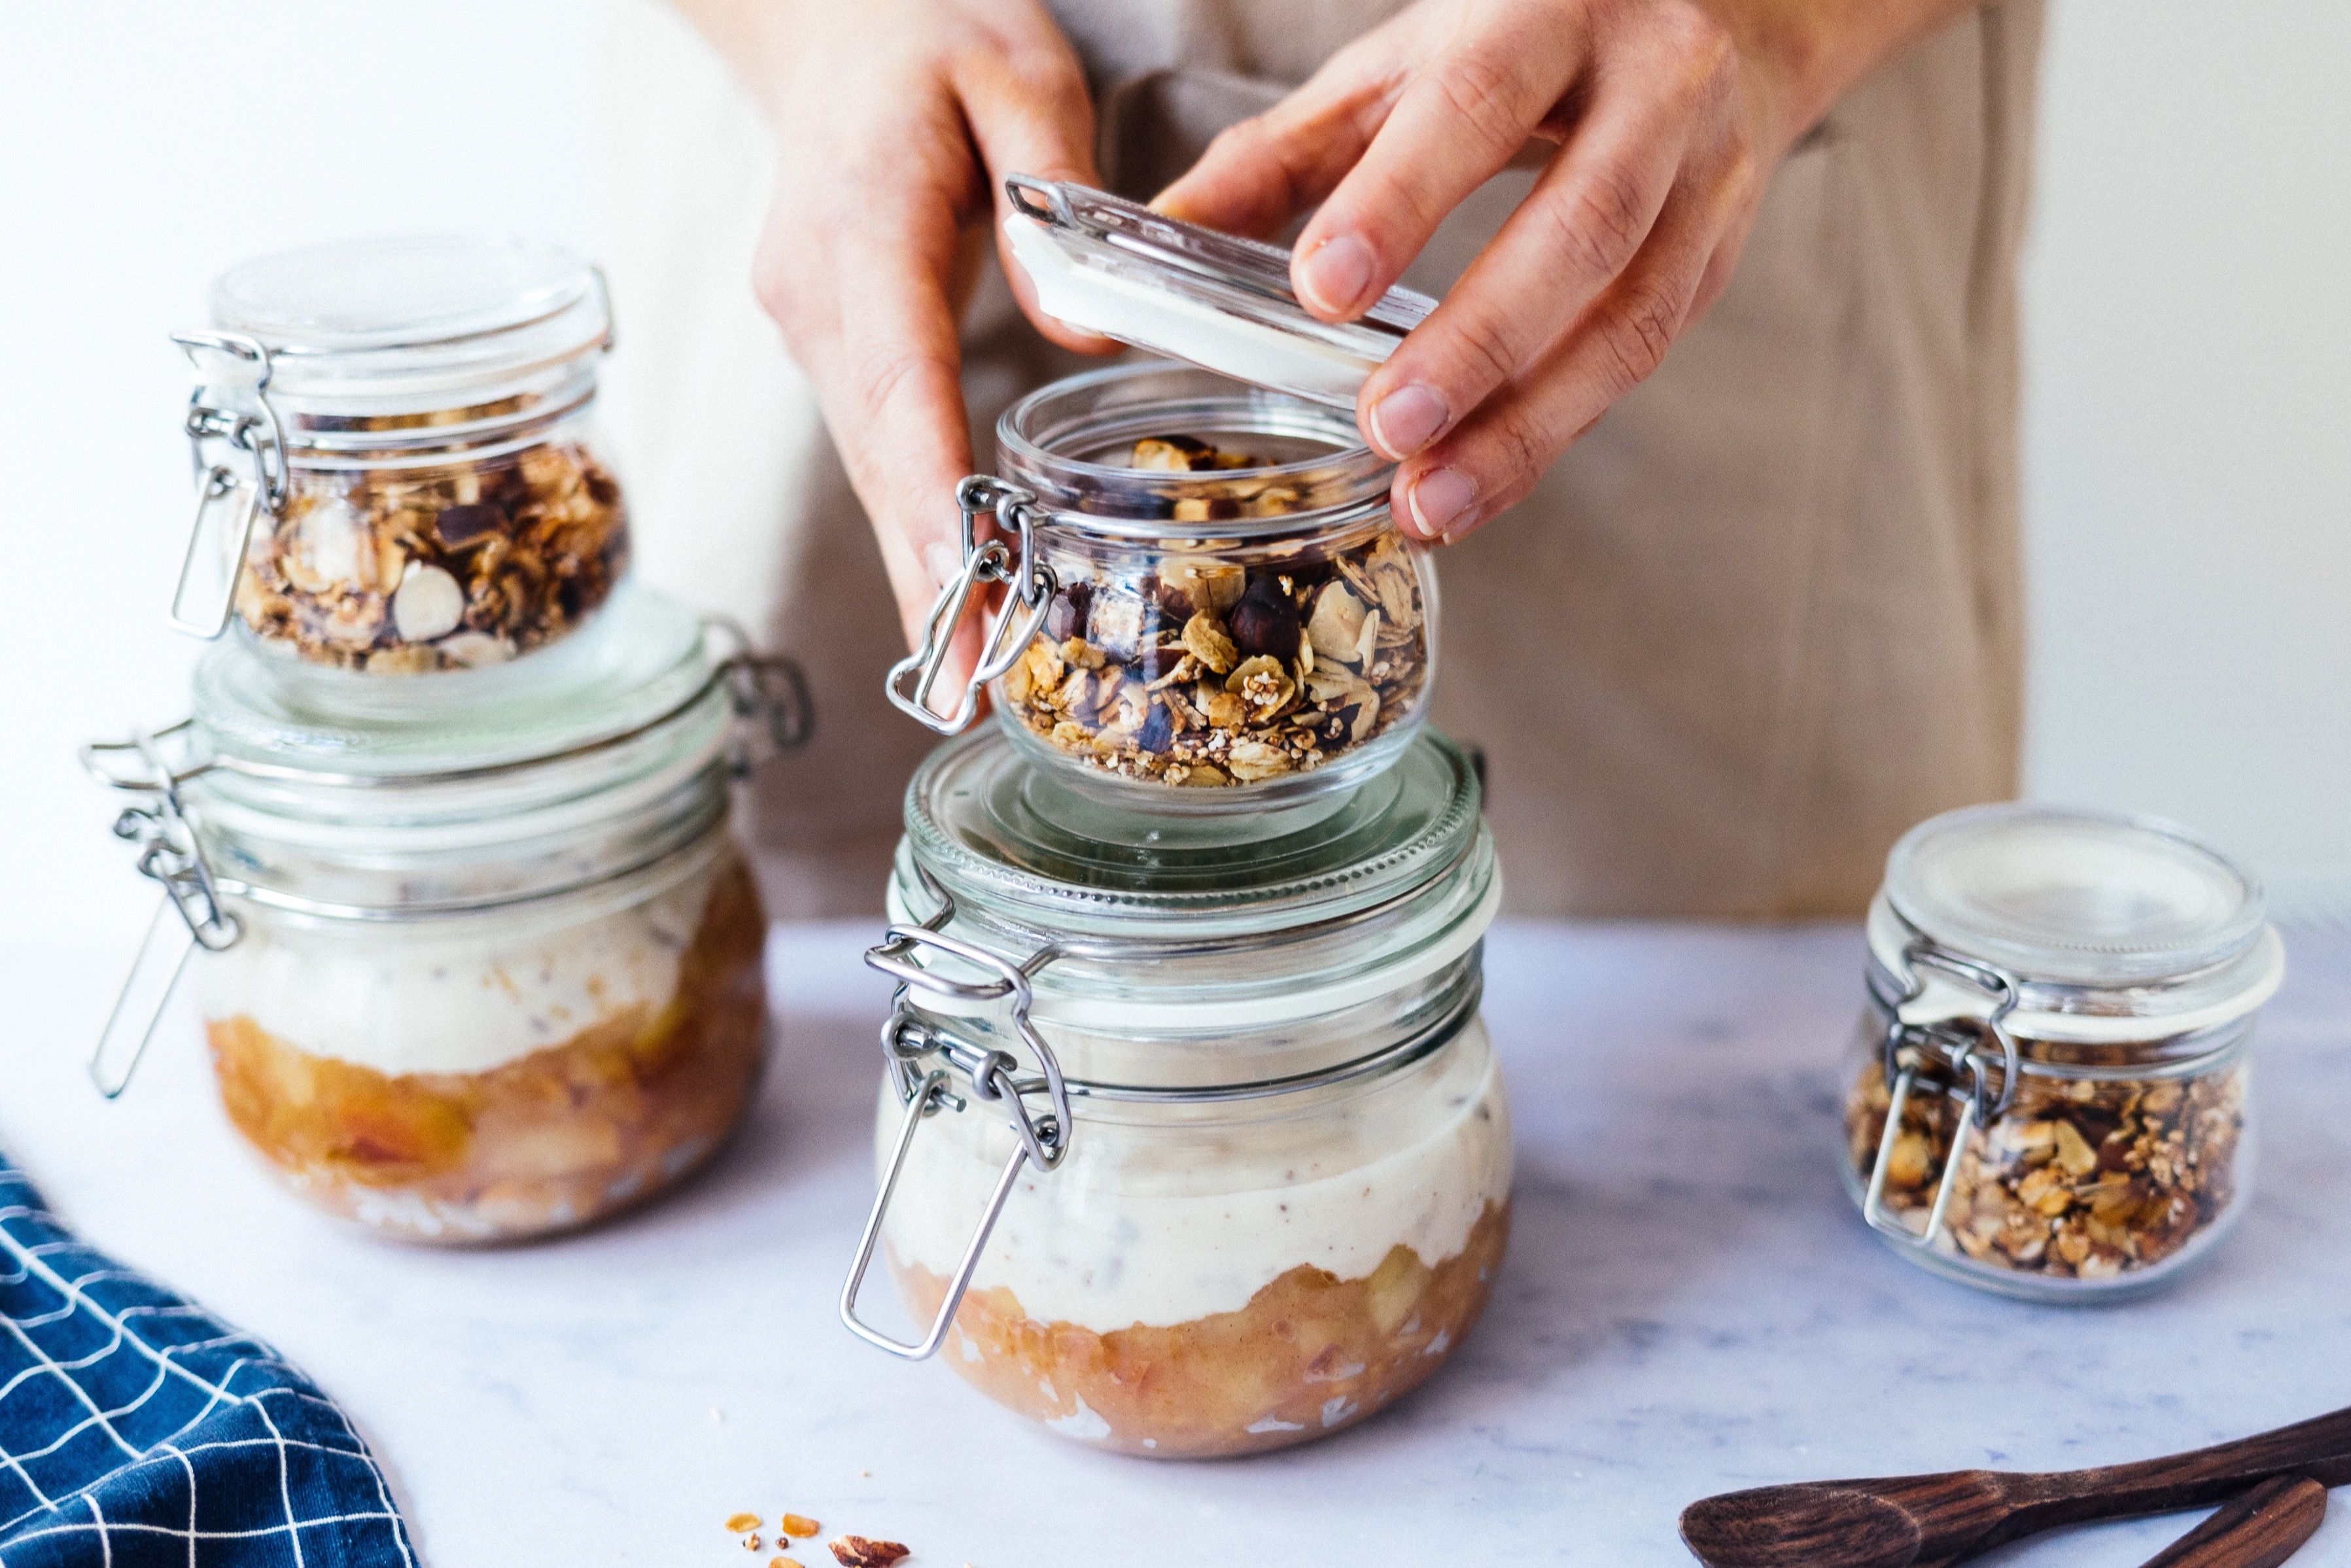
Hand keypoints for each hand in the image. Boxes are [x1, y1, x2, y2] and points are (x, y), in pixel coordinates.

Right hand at [681, 0, 1113, 648]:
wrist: (835, 31)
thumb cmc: (931, 40)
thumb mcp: (1015, 68)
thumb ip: (1051, 184)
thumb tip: (1080, 329)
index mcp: (860, 221)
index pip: (896, 372)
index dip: (929, 484)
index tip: (961, 575)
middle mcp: (818, 295)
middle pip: (877, 453)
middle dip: (925, 576)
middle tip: (969, 687)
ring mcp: (814, 329)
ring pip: (871, 469)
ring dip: (919, 574)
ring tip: (970, 681)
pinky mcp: (834, 349)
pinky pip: (880, 450)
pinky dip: (916, 527)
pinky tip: (960, 603)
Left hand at [1156, 0, 1950, 542]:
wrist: (1730, 12)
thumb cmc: (1533, 38)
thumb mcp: (1403, 66)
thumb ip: (1286, 151)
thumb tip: (1159, 235)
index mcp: (1547, 11)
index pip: (1476, 104)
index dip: (1403, 199)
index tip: (1322, 289)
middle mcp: (1652, 81)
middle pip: (1581, 225)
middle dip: (1480, 340)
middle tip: (1385, 428)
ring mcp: (1705, 171)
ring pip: (1632, 315)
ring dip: (1527, 423)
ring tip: (1429, 499)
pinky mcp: (1721, 252)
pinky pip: (1645, 355)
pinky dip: (1558, 432)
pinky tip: (1480, 485)